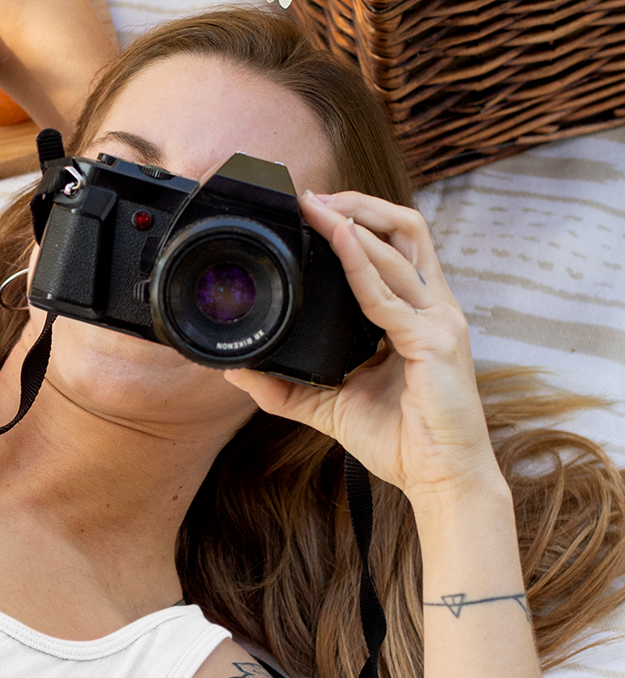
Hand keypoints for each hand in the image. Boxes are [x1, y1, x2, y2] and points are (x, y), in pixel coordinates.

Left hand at [223, 190, 502, 510]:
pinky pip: (389, 295)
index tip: (312, 208)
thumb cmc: (401, 441)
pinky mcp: (436, 342)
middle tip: (311, 197)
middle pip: (406, 229)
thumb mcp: (330, 405)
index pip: (394, 249)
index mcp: (416, 316)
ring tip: (318, 207)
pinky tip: (336, 243)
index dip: (358, 221)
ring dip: (355, 221)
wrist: (440, 480)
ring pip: (401, 247)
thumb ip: (286, 387)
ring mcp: (439, 321)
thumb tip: (236, 371)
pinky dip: (360, 264)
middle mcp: (432, 308)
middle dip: (359, 204)